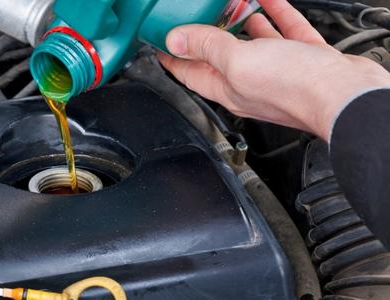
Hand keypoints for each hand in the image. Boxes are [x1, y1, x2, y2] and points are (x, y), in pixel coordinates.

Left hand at [158, 0, 389, 140]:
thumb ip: (207, 48)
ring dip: (242, 23)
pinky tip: (269, 1)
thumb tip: (176, 40)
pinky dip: (275, 15)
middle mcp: (250, 84)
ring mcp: (278, 73)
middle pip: (221, 57)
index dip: (173, 59)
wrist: (346, 96)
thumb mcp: (237, 62)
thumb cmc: (294, 89)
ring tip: (232, 5)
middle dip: (207, 36)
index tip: (161, 46)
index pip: (190, 74)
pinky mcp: (303, 61)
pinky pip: (284, 33)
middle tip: (198, 17)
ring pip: (253, 43)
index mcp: (228, 89)